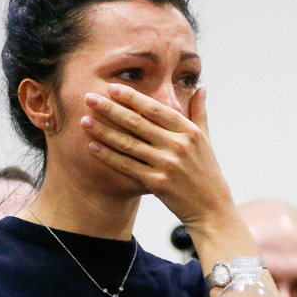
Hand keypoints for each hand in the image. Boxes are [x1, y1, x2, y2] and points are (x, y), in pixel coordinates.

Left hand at [81, 84, 232, 229]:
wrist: (212, 209)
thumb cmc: (207, 172)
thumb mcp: (206, 140)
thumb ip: (199, 113)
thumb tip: (201, 88)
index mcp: (189, 131)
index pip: (155, 109)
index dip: (132, 97)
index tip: (112, 88)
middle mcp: (178, 145)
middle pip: (137, 123)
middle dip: (110, 109)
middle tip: (89, 97)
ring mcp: (167, 165)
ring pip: (128, 143)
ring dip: (104, 131)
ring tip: (85, 121)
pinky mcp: (157, 183)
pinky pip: (127, 166)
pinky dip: (109, 156)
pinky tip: (93, 147)